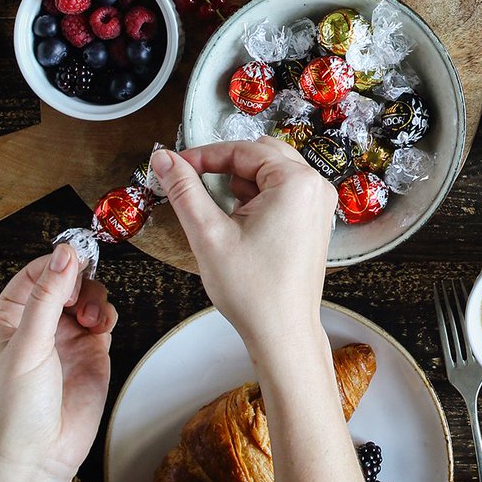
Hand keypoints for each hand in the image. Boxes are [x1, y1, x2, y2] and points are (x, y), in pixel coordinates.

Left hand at [0, 244, 116, 481]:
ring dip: (94, 299)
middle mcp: (38, 327)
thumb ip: (48, 297)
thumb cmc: (15, 411)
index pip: (33, 275)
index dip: (55, 263)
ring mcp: (66, 338)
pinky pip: (104, 318)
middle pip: (66, 281)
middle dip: (79, 281)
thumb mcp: (28, 346)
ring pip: (88, 296)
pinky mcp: (92, 351)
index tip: (76, 257)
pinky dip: (107, 315)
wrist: (38, 458)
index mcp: (8, 321)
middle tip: (81, 292)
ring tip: (90, 320)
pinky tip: (100, 328)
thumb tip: (64, 254)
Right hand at [151, 140, 336, 356]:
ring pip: (272, 172)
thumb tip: (163, 159)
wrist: (282, 331)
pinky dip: (258, 197)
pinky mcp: (315, 219)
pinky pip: (283, 192)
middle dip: (223, 166)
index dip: (203, 156)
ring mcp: (319, 203)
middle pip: (261, 154)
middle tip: (191, 185)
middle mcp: (315, 186)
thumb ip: (184, 190)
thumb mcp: (208, 233)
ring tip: (220, 215)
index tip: (174, 167)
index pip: (243, 150)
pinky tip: (240, 223)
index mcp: (296, 182)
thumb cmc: (252, 289)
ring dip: (241, 182)